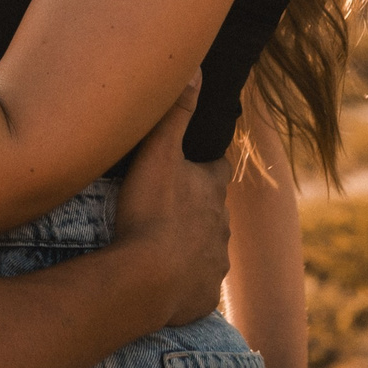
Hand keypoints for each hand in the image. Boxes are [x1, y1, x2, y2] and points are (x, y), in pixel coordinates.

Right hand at [110, 72, 231, 329]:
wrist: (146, 281)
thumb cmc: (150, 213)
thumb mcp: (158, 154)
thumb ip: (175, 112)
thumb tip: (196, 69)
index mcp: (213, 191)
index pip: (218, 170)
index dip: (207, 164)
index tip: (197, 162)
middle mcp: (222, 228)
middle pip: (213, 212)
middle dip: (197, 208)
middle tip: (170, 205)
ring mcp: (214, 265)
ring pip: (207, 250)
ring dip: (190, 246)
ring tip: (162, 246)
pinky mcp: (202, 298)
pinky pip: (195, 287)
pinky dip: (183, 283)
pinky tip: (162, 281)